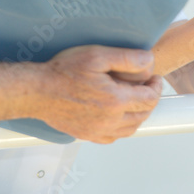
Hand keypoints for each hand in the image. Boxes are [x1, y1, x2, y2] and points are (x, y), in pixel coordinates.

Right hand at [35, 45, 162, 143]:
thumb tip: (149, 61)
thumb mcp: (97, 55)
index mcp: (116, 100)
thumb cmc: (63, 72)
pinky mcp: (88, 135)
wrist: (37, 91)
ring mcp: (98, 131)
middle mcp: (110, 120)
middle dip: (149, 99)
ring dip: (138, 114)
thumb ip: (127, 58)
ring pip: (131, 129)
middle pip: (143, 114)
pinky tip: (117, 115)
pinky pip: (114, 137)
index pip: (150, 98)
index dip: (156, 87)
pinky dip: (122, 128)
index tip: (153, 78)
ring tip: (134, 99)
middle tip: (146, 86)